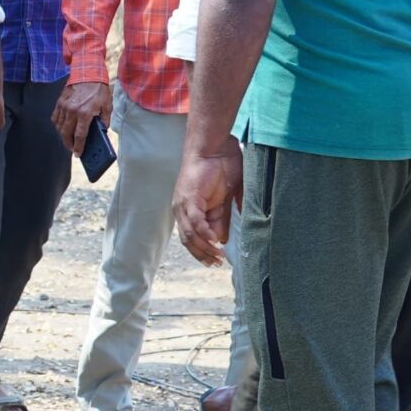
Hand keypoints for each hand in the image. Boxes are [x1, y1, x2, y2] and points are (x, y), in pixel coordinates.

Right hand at [54, 79, 112, 155]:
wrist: (88, 72)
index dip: (78, 147)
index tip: (78, 154)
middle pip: (66, 133)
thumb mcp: (107, 105)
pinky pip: (55, 118)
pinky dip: (58, 125)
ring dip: (63, 135)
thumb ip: (104, 120)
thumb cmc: (98, 89)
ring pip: (59, 127)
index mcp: (85, 113)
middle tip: (72, 149)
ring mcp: (64, 106)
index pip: (80, 135)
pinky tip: (62, 127)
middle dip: (68, 144)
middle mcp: (72, 111)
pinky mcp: (59, 102)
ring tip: (68, 139)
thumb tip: (101, 130)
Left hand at [173, 143, 242, 265]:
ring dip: (204, 248)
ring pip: (190, 234)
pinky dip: (204, 233)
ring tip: (218, 256)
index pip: (193, 238)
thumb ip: (223, 217)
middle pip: (188, 240)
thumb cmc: (223, 167)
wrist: (215, 147)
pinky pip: (195, 221)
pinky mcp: (189, 198)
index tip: (218, 262)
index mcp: (192, 210)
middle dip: (203, 254)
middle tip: (217, 264)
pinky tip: (215, 241)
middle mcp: (184, 210)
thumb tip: (221, 239)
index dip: (204, 252)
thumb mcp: (226, 199)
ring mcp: (184, 204)